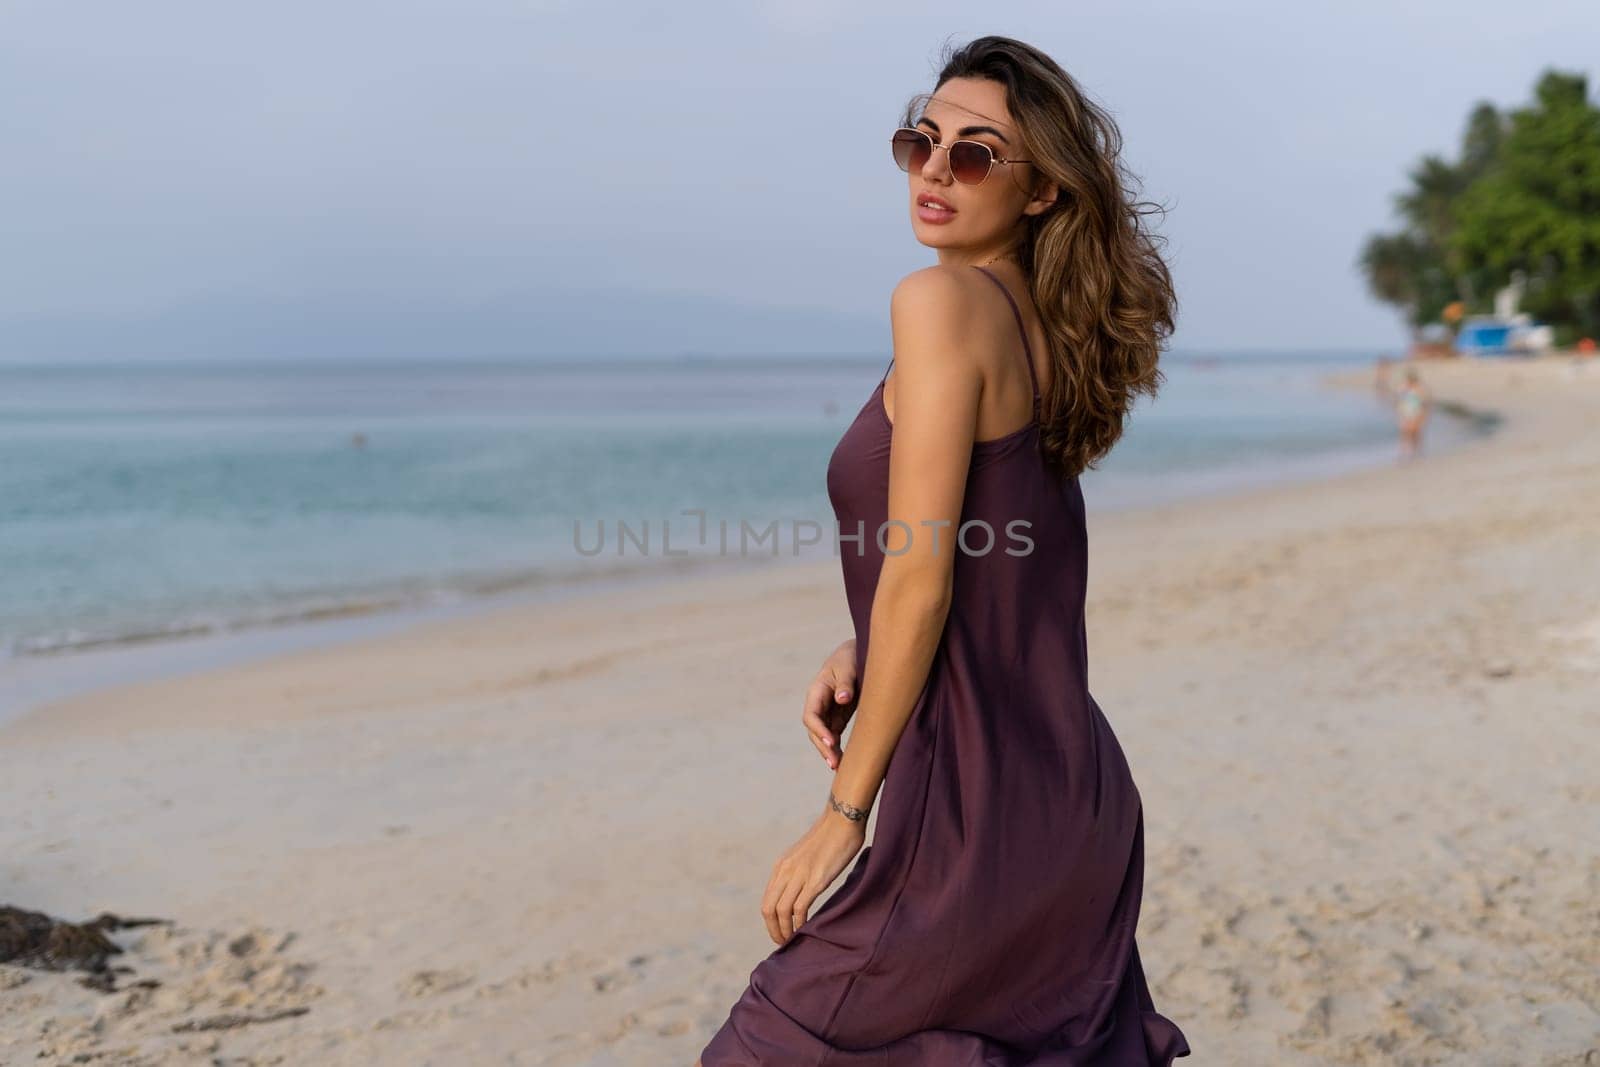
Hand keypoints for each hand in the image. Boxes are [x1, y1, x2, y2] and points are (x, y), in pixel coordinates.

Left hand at [762, 807, 865, 944]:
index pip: (767, 901)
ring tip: (793, 940)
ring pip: (781, 911)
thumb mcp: (806, 856)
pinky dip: (800, 923)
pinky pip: (799, 908)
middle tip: (784, 943)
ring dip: (785, 930)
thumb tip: (801, 892)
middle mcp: (785, 870)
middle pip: (769, 909)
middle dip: (774, 930)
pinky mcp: (816, 879)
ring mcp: (799, 875)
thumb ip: (799, 872)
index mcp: (781, 866)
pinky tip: (806, 929)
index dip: (770, 922)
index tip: (780, 933)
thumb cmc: (830, 837)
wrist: (841, 819)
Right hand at [802, 639, 857, 769]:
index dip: (819, 730)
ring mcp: (827, 713)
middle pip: (814, 731)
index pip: (811, 716)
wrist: (856, 654)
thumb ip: (846, 683)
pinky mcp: (838, 718)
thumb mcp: (848, 667)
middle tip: (835, 763)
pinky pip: (834, 736)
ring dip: (829, 752)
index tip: (832, 740)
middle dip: (823, 747)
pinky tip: (844, 762)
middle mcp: (818, 705)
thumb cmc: (850, 658)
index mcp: (816, 692)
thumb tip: (842, 699)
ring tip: (840, 768)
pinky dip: (837, 748)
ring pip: (823, 737)